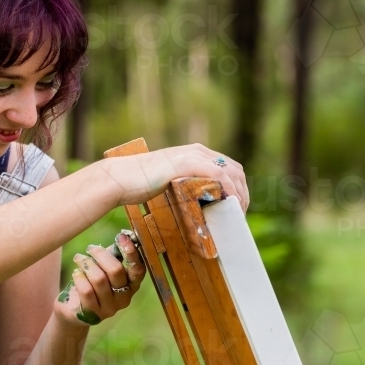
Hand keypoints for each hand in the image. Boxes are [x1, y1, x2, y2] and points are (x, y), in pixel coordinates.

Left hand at [53, 232, 146, 327]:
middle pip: (116, 271)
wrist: (73, 308)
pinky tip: (76, 273)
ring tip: (79, 258)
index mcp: (132, 286)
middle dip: (101, 255)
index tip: (121, 237)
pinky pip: (86, 290)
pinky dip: (79, 277)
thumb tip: (123, 237)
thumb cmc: (92, 282)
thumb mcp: (104, 267)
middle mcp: (124, 298)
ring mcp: (109, 308)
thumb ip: (114, 255)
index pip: (138, 270)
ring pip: (99, 279)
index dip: (131, 253)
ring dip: (86, 264)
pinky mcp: (93, 314)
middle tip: (91, 248)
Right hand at [104, 144, 248, 212]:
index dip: (237, 187)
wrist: (121, 178)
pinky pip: (219, 176)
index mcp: (193, 153)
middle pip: (235, 170)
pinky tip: (229, 204)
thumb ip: (183, 184)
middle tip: (240, 213)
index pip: (227, 167)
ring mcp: (192, 155)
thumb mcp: (167, 181)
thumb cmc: (138, 184)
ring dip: (239, 194)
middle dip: (243, 192)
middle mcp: (197, 151)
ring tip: (237, 213)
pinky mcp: (187, 164)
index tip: (236, 206)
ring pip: (231, 173)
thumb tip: (194, 202)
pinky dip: (229, 191)